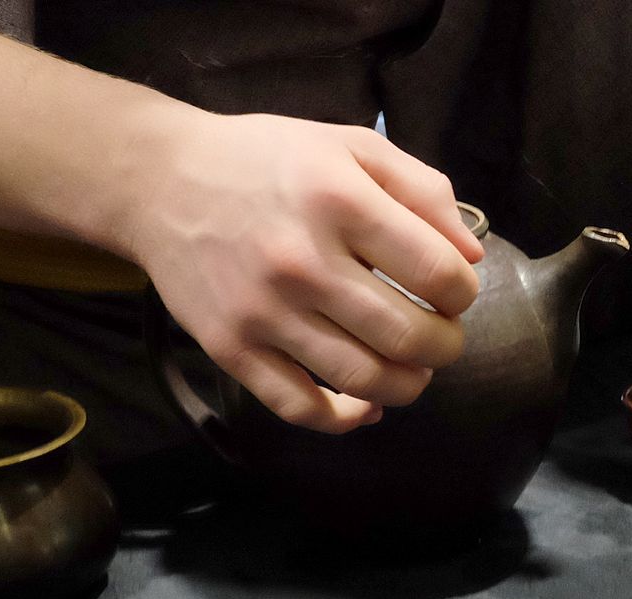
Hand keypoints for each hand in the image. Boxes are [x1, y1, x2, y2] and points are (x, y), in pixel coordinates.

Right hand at [129, 112, 483, 432]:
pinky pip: (301, 408)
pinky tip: (364, 405)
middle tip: (442, 338)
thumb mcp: (352, 148)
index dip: (463, 294)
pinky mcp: (231, 348)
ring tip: (412, 369)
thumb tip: (470, 258)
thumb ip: (422, 192)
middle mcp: (302, 261)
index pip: (436, 272)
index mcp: (340, 201)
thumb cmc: (267, 161)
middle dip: (445, 346)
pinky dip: (345, 418)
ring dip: (407, 386)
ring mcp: (263, 311)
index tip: (455, 293)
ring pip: (362, 379)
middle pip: (408, 336)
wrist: (160, 183)